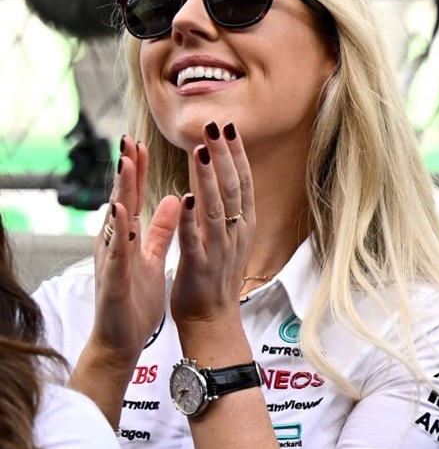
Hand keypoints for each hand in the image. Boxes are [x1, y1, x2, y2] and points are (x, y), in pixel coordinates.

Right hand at [87, 136, 179, 360]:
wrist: (121, 337)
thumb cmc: (135, 296)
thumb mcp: (150, 256)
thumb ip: (161, 228)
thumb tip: (178, 199)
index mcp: (127, 237)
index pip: (133, 197)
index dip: (137, 171)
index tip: (141, 143)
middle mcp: (116, 243)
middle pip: (121, 201)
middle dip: (126, 171)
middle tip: (128, 140)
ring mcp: (112, 259)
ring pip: (115, 221)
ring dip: (120, 192)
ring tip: (125, 164)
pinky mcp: (113, 278)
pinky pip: (116, 252)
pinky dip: (119, 231)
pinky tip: (121, 212)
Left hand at [170, 122, 254, 329]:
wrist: (213, 322)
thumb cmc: (215, 280)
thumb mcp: (228, 240)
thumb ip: (226, 211)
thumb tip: (223, 180)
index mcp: (242, 227)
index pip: (243, 184)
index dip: (236, 155)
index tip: (229, 127)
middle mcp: (236, 235)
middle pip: (233, 189)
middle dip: (225, 156)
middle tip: (216, 126)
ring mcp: (219, 251)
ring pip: (216, 208)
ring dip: (208, 178)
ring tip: (200, 150)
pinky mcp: (200, 267)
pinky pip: (195, 239)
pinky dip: (190, 219)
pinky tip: (184, 197)